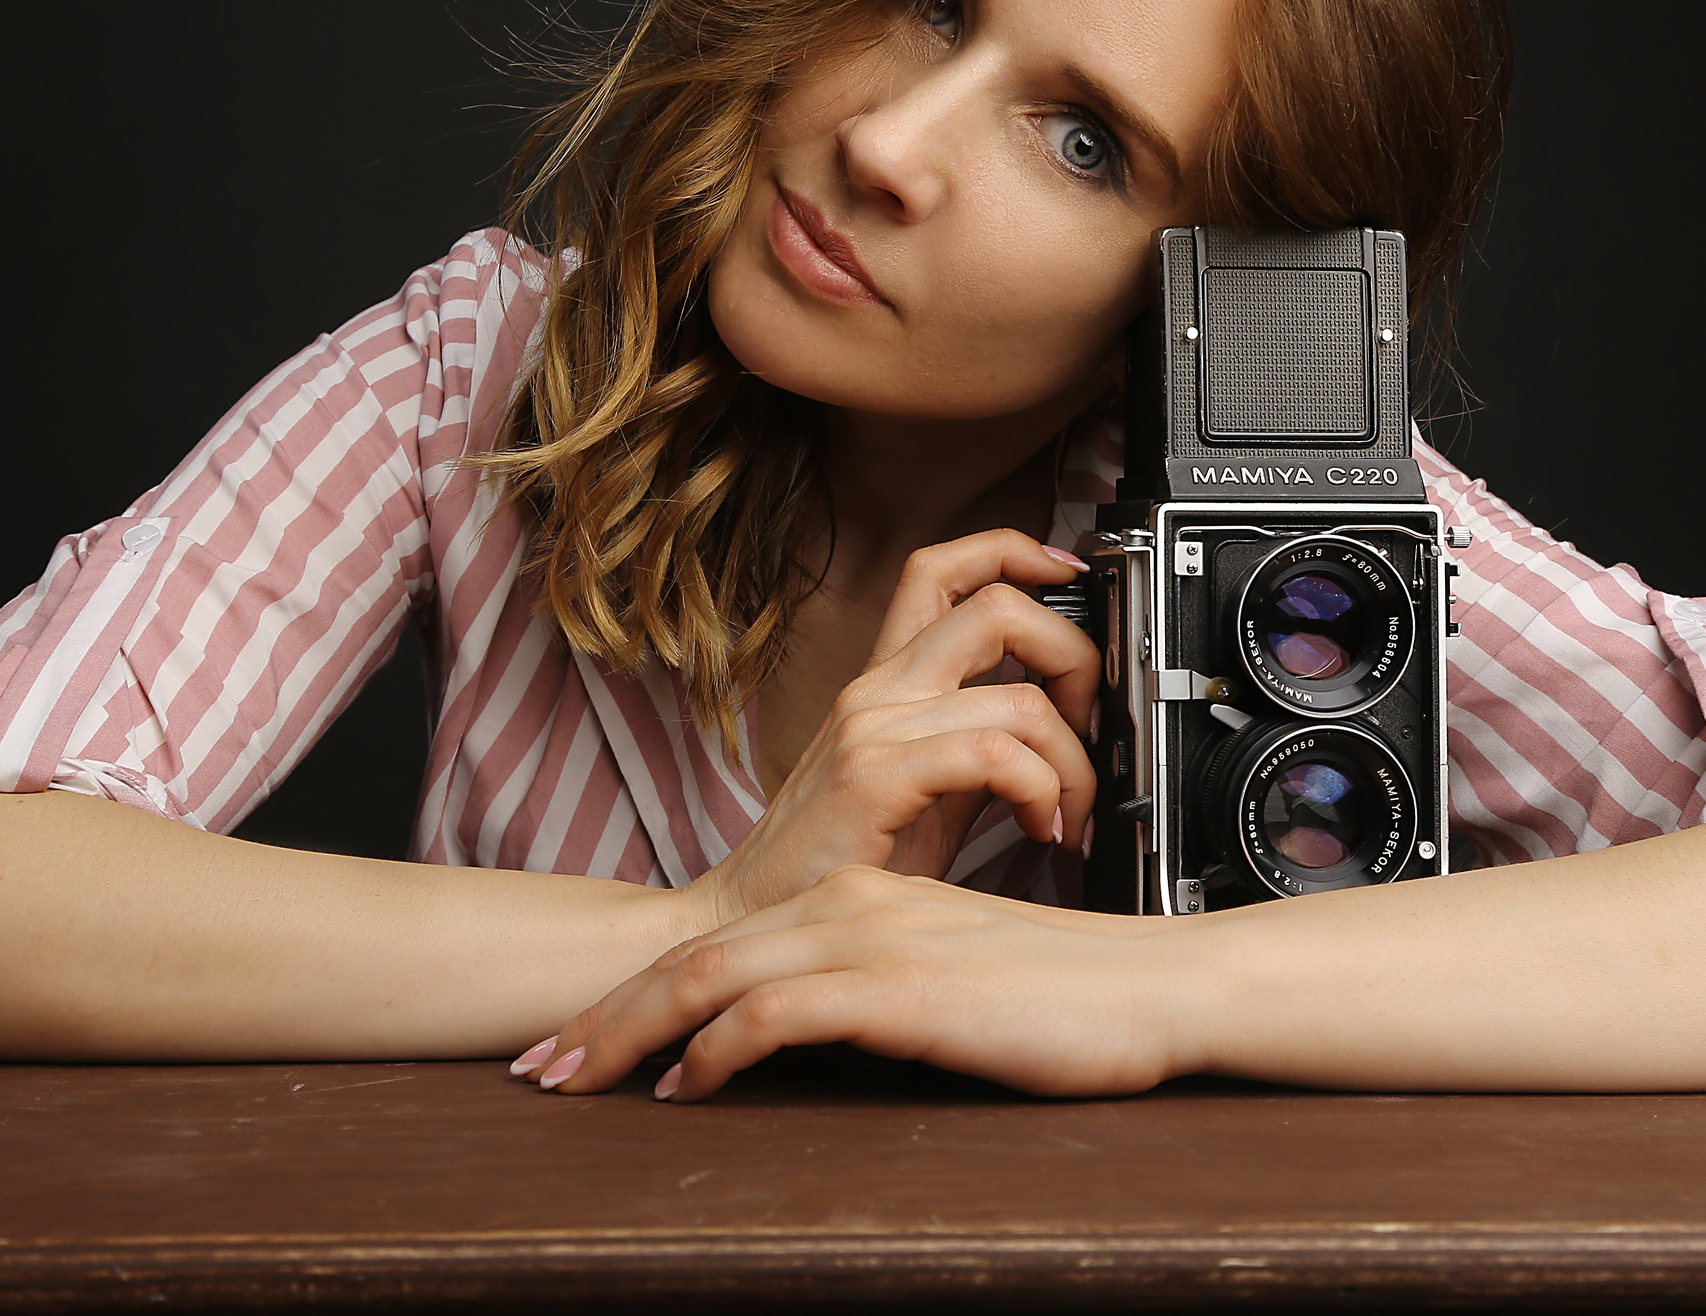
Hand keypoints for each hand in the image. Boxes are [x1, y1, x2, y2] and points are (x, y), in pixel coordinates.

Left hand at [523, 866, 1193, 1099]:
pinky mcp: (901, 986)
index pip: (727, 942)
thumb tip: (812, 1028)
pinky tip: (686, 1085)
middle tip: (541, 1062)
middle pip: (699, 957)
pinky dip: (716, 1048)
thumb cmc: (1061, 992)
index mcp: (861, 898)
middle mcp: (853, 907)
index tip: (585, 1034)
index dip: (642, 988)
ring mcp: (874, 941)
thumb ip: (878, 984)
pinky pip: (779, 1013)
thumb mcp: (951, 975)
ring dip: (634, 1030)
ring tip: (578, 1078)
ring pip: (718, 978)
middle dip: (606, 1013)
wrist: (1149, 987)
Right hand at [697, 530, 1098, 926]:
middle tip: (1091, 725)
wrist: (754, 919)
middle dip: (1075, 657)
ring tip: (1069, 811)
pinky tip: (1042, 830)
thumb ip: (978, 745)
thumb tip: (1061, 726)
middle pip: (997, 606)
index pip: (943, 568)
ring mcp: (871, 728)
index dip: (1014, 552)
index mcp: (888, 680)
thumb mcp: (921, 788)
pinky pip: (993, 755)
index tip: (1069, 575)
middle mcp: (879, 689)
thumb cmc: (838, 863)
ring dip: (1073, 761)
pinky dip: (1042, 792)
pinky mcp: (872, 778)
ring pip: (1018, 697)